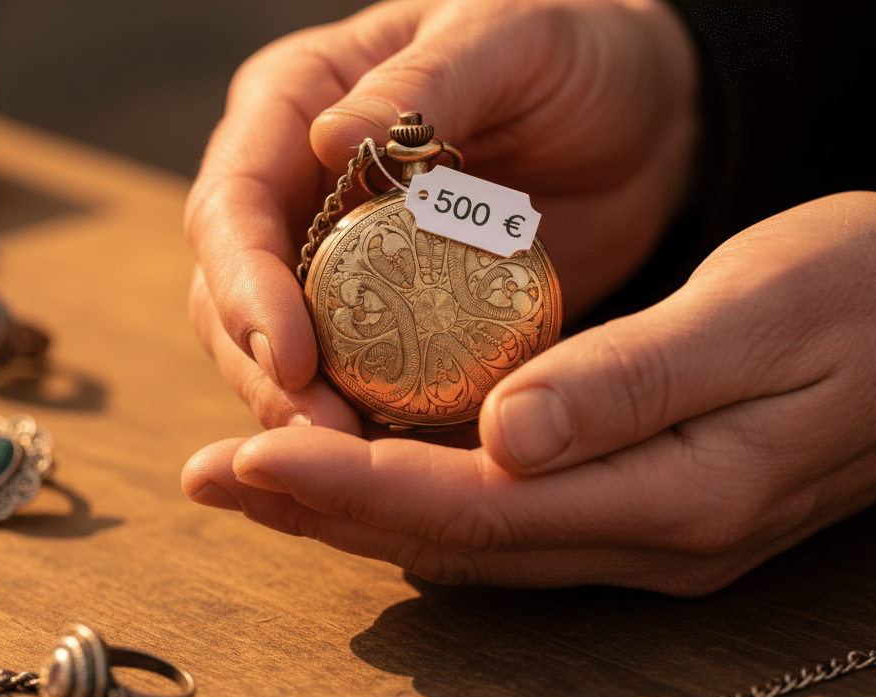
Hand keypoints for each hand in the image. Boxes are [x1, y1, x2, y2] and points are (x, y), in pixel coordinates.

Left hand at [183, 192, 875, 593]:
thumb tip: (498, 437)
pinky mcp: (645, 508)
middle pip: (450, 539)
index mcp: (674, 496)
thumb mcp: (765, 315)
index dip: (349, 483)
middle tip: (209, 474)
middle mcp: (647, 539)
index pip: (474, 505)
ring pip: (468, 539)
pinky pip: (507, 522)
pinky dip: (419, 498)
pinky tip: (362, 471)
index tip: (247, 451)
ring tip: (254, 476)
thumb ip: (630, 382)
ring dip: (354, 508)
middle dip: (320, 506)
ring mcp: (646, 535)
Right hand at [186, 0, 697, 429]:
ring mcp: (334, 269)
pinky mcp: (386, 327)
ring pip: (278, 359)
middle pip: (231, 299)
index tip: (290, 356)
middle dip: (266, 376)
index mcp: (293, 109)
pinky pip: (357, 389)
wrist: (644, 121)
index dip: (246, 286)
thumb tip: (325, 141)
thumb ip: (425, 84)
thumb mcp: (509, 35)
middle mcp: (293, 194)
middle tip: (324, 442)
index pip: (233, 206)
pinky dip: (369, 436)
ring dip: (305, 420)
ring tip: (359, 472)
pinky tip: (401, 474)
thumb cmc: (572, 52)